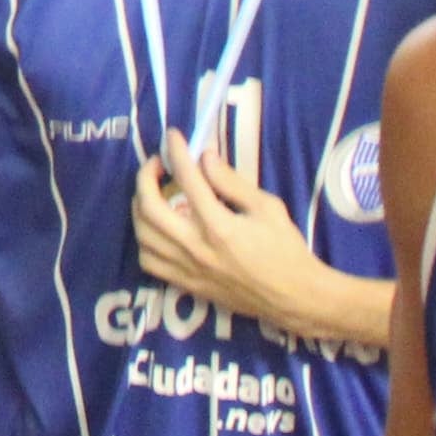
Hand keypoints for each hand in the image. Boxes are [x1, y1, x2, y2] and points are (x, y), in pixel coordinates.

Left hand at [129, 129, 346, 335]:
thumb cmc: (285, 250)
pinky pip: (149, 263)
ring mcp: (188, 269)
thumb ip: (232, 182)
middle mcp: (196, 248)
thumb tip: (205, 157)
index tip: (173, 136)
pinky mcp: (187, 285)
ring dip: (139, 208)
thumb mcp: (267, 208)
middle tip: (157, 164)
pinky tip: (156, 229)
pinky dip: (145, 242)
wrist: (295, 298)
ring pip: (143, 236)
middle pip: (150, 208)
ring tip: (151, 193)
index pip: (187, 179)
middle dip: (146, 177)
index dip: (177, 152)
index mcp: (219, 226)